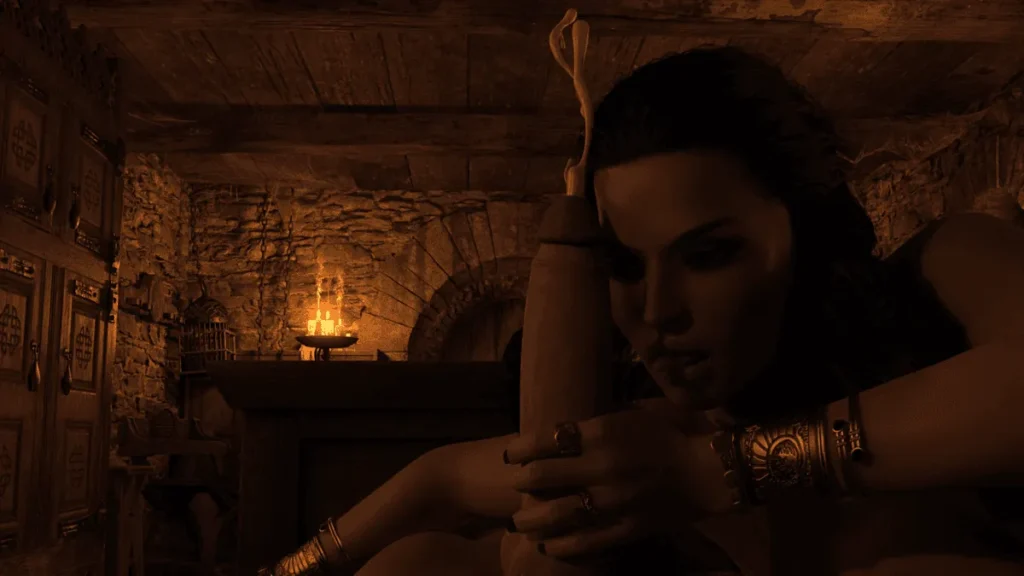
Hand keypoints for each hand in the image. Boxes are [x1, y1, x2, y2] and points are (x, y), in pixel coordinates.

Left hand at [501, 399, 731, 559]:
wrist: (705, 473)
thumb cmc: (665, 439)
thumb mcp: (626, 419)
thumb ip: (589, 428)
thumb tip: (554, 435)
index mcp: (601, 434)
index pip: (546, 440)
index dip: (521, 449)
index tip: (512, 455)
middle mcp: (601, 467)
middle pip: (543, 477)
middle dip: (522, 483)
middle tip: (515, 487)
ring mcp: (612, 502)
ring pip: (556, 515)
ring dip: (532, 520)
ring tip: (521, 522)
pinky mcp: (624, 529)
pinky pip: (584, 542)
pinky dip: (560, 546)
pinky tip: (548, 546)